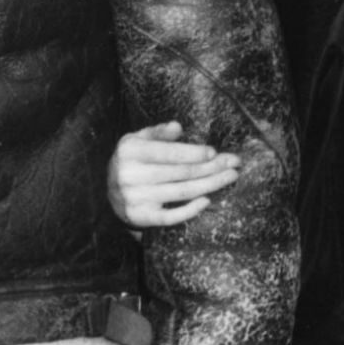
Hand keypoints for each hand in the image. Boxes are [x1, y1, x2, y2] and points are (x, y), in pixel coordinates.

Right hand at [110, 121, 241, 227]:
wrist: (109, 193)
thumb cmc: (131, 161)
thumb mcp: (137, 140)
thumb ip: (157, 132)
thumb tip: (177, 127)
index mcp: (130, 152)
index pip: (168, 153)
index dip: (193, 153)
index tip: (214, 152)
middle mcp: (130, 176)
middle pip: (180, 172)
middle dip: (211, 167)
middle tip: (234, 163)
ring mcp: (135, 199)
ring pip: (181, 192)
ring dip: (210, 185)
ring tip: (230, 177)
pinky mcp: (140, 217)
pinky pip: (171, 216)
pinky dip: (190, 209)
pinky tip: (207, 200)